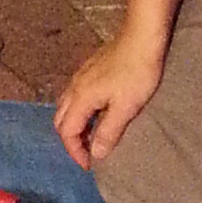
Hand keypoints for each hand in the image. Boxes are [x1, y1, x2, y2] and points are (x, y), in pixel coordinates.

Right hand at [53, 33, 165, 167]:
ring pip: (65, 106)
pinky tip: (96, 113)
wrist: (141, 38)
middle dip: (70, 140)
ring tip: (92, 136)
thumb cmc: (136, 74)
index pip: (67, 132)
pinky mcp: (89, 70)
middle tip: (88, 153)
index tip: (90, 165)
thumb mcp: (126, 107)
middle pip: (60, 119)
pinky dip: (78, 112)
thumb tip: (96, 154)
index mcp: (81, 98)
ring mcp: (80, 76)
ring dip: (74, 125)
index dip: (75, 151)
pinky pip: (74, 96)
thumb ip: (108, 132)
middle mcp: (74, 88)